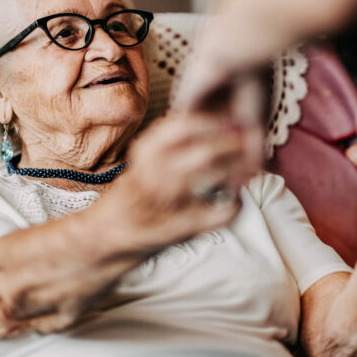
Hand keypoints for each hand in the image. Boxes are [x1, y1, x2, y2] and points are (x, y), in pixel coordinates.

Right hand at [108, 113, 262, 250]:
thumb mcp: (144, 159)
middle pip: (206, 150)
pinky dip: (235, 205)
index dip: (215, 120)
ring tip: (251, 167)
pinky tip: (235, 200)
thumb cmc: (133, 193)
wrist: (105, 236)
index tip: (232, 121)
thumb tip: (217, 120)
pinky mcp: (181, 228)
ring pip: (215, 175)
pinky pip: (220, 213)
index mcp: (146, 151)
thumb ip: (172, 141)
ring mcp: (167, 201)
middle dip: (236, 145)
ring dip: (240, 169)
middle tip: (251, 143)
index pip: (185, 124)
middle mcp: (153, 172)